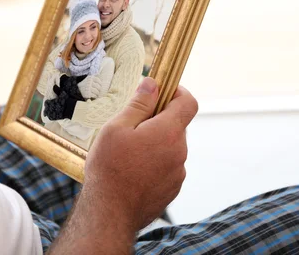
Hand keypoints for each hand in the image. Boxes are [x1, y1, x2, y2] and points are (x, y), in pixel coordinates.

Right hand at [77, 75, 100, 98]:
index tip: (100, 85)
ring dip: (97, 93)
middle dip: (99, 89)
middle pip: (98, 87)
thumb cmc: (84, 83)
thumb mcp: (88, 78)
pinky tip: (94, 96)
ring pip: (96, 91)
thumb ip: (93, 76)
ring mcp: (88, 88)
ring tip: (97, 94)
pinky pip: (94, 95)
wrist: (76, 88)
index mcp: (90, 78)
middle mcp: (90, 83)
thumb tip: (99, 74)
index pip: (98, 80)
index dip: (100, 83)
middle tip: (99, 91)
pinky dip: (95, 96)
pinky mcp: (87, 93)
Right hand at [83, 77, 197, 231]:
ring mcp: (178, 173)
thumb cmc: (110, 168)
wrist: (109, 213)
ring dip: (156, 144)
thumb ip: (139, 104)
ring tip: (128, 153)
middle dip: (159, 121)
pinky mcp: (172, 189)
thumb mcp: (117, 127)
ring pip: (171, 147)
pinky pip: (167, 167)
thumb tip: (152, 84)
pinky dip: (155, 163)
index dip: (178, 92)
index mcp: (168, 132)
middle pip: (177, 126)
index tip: (163, 91)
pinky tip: (133, 171)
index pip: (189, 103)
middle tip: (132, 126)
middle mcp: (179, 152)